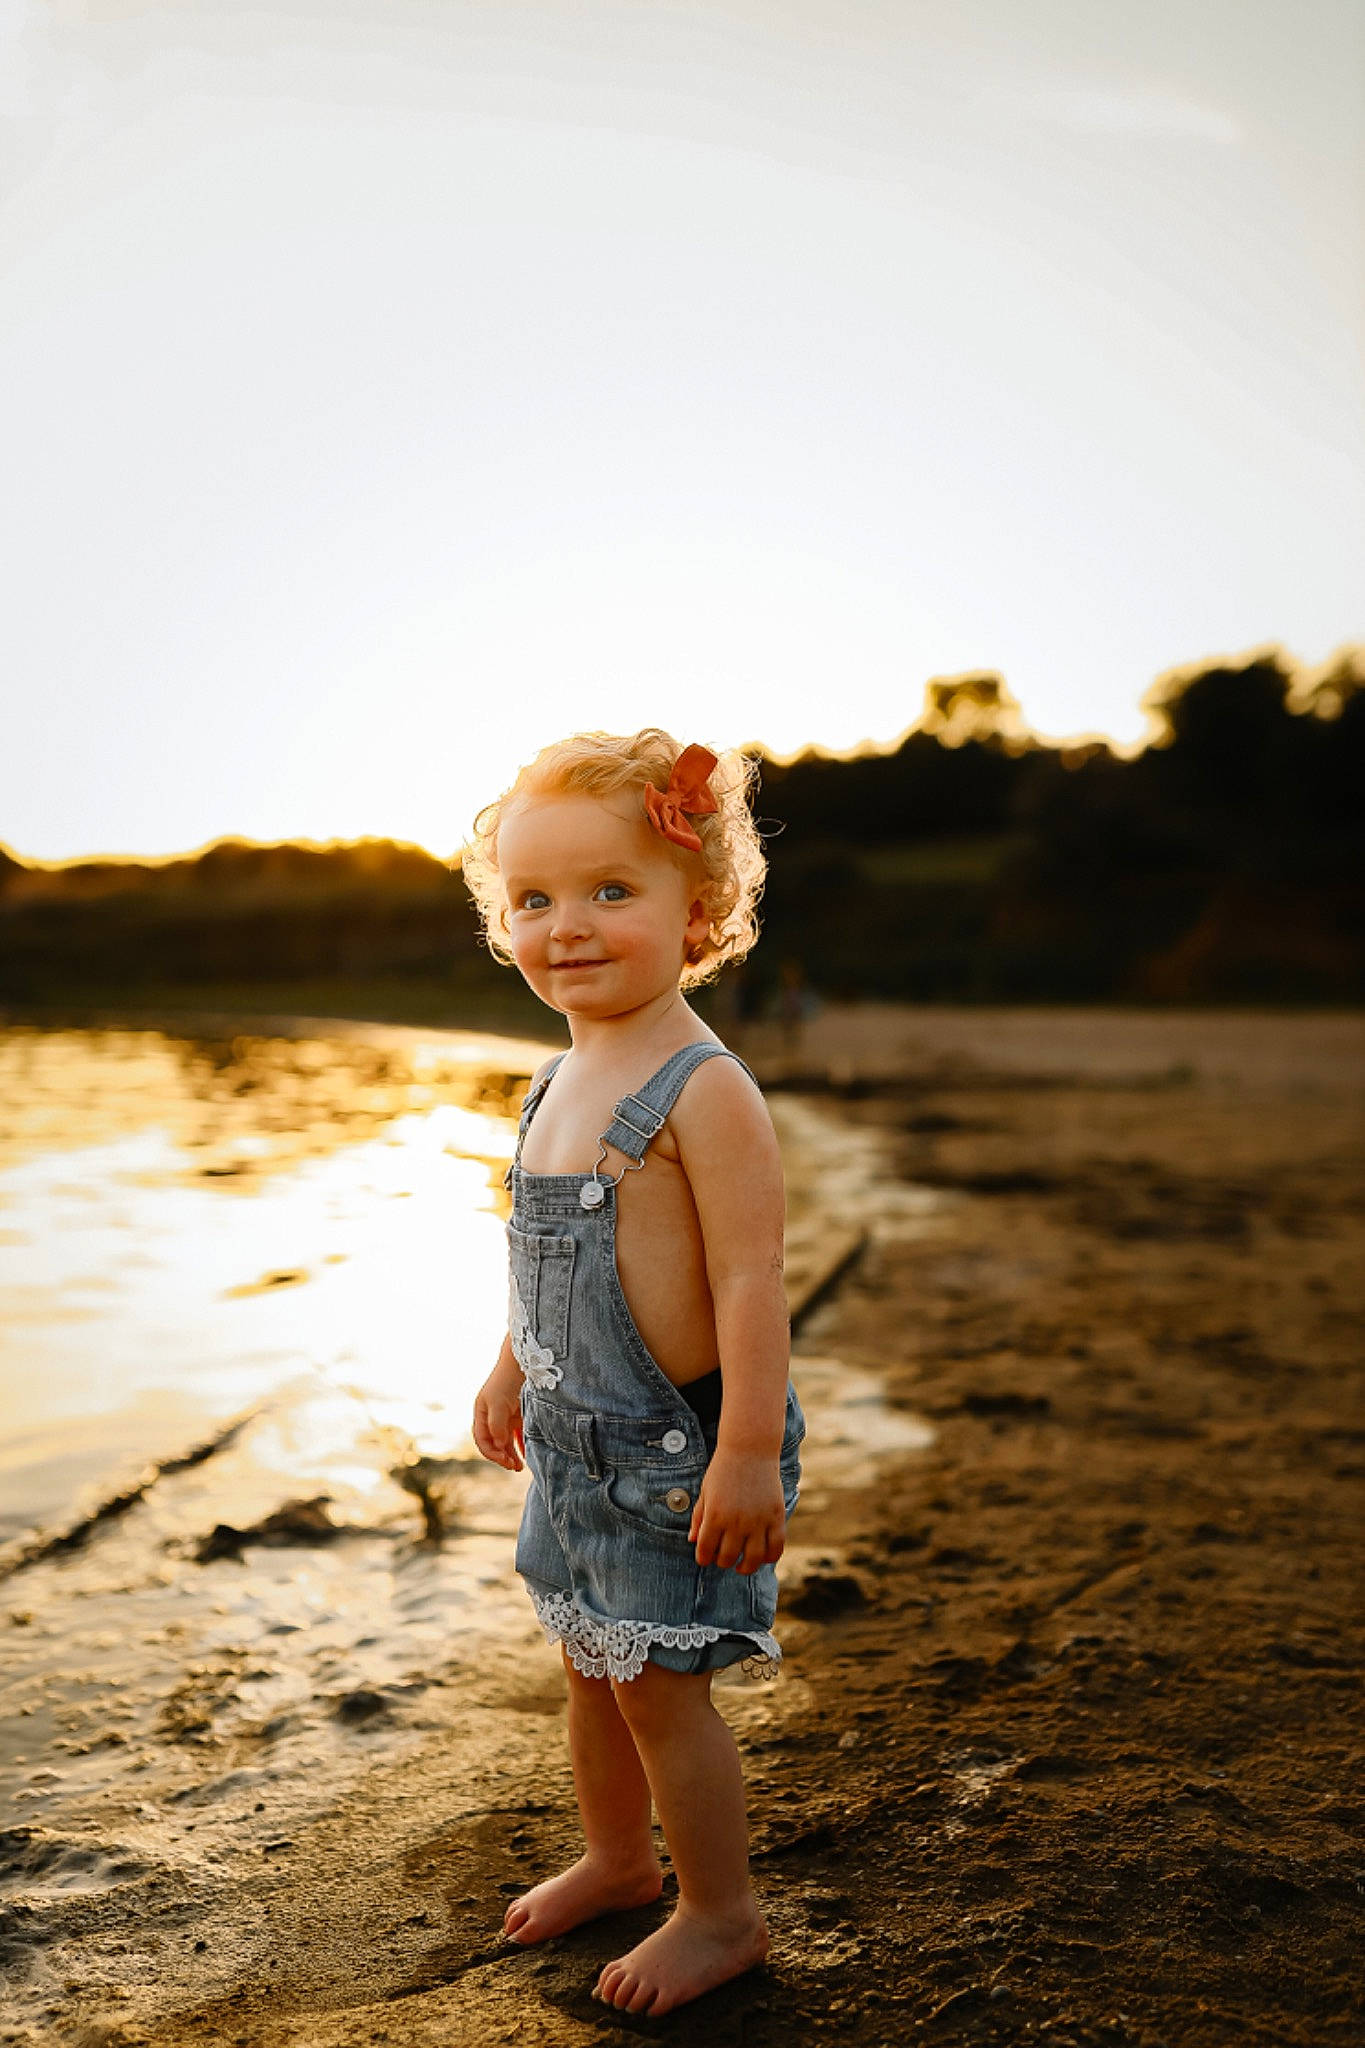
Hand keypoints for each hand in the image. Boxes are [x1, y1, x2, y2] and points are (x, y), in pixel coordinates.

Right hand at [473, 1363, 524, 1471]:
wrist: (524, 1361)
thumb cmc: (507, 1380)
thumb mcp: (498, 1403)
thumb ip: (496, 1425)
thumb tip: (499, 1445)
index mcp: (481, 1413)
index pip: (482, 1440)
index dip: (492, 1453)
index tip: (504, 1461)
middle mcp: (492, 1416)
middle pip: (494, 1443)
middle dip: (503, 1457)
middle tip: (514, 1467)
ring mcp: (506, 1415)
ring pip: (506, 1441)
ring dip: (512, 1454)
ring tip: (521, 1466)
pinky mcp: (519, 1414)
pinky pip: (519, 1434)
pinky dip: (522, 1445)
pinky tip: (528, 1453)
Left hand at [689, 1449, 785, 1573]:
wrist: (750, 1448)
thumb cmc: (723, 1469)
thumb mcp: (705, 1491)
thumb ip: (698, 1517)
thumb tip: (692, 1540)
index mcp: (715, 1515)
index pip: (705, 1551)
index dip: (703, 1558)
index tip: (705, 1557)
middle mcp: (736, 1521)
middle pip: (727, 1558)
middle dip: (722, 1562)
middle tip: (723, 1557)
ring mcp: (758, 1520)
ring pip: (753, 1559)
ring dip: (745, 1567)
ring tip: (742, 1565)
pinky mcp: (776, 1517)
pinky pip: (776, 1547)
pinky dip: (770, 1557)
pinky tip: (762, 1555)